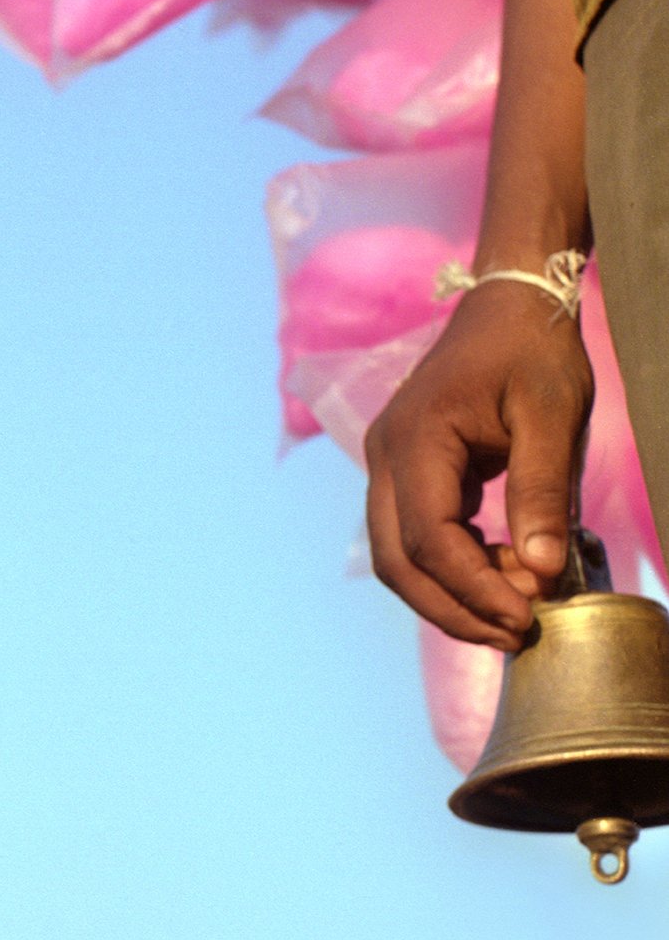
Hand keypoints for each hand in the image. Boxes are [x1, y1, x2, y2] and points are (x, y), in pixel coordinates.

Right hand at [363, 280, 594, 647]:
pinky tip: (499, 575)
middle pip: (397, 561)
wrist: (507, 304)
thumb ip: (544, 490)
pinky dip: (451, 569)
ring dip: (448, 596)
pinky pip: (412, 538)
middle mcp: (384, 458)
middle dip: (453, 608)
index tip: (528, 616)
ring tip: (512, 614)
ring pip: (397, 557)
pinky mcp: (403, 474)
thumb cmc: (533, 352)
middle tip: (516, 635)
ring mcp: (386, 467)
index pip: (429, 537)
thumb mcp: (553, 415)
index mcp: (416, 440)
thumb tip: (542, 570)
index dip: (474, 587)